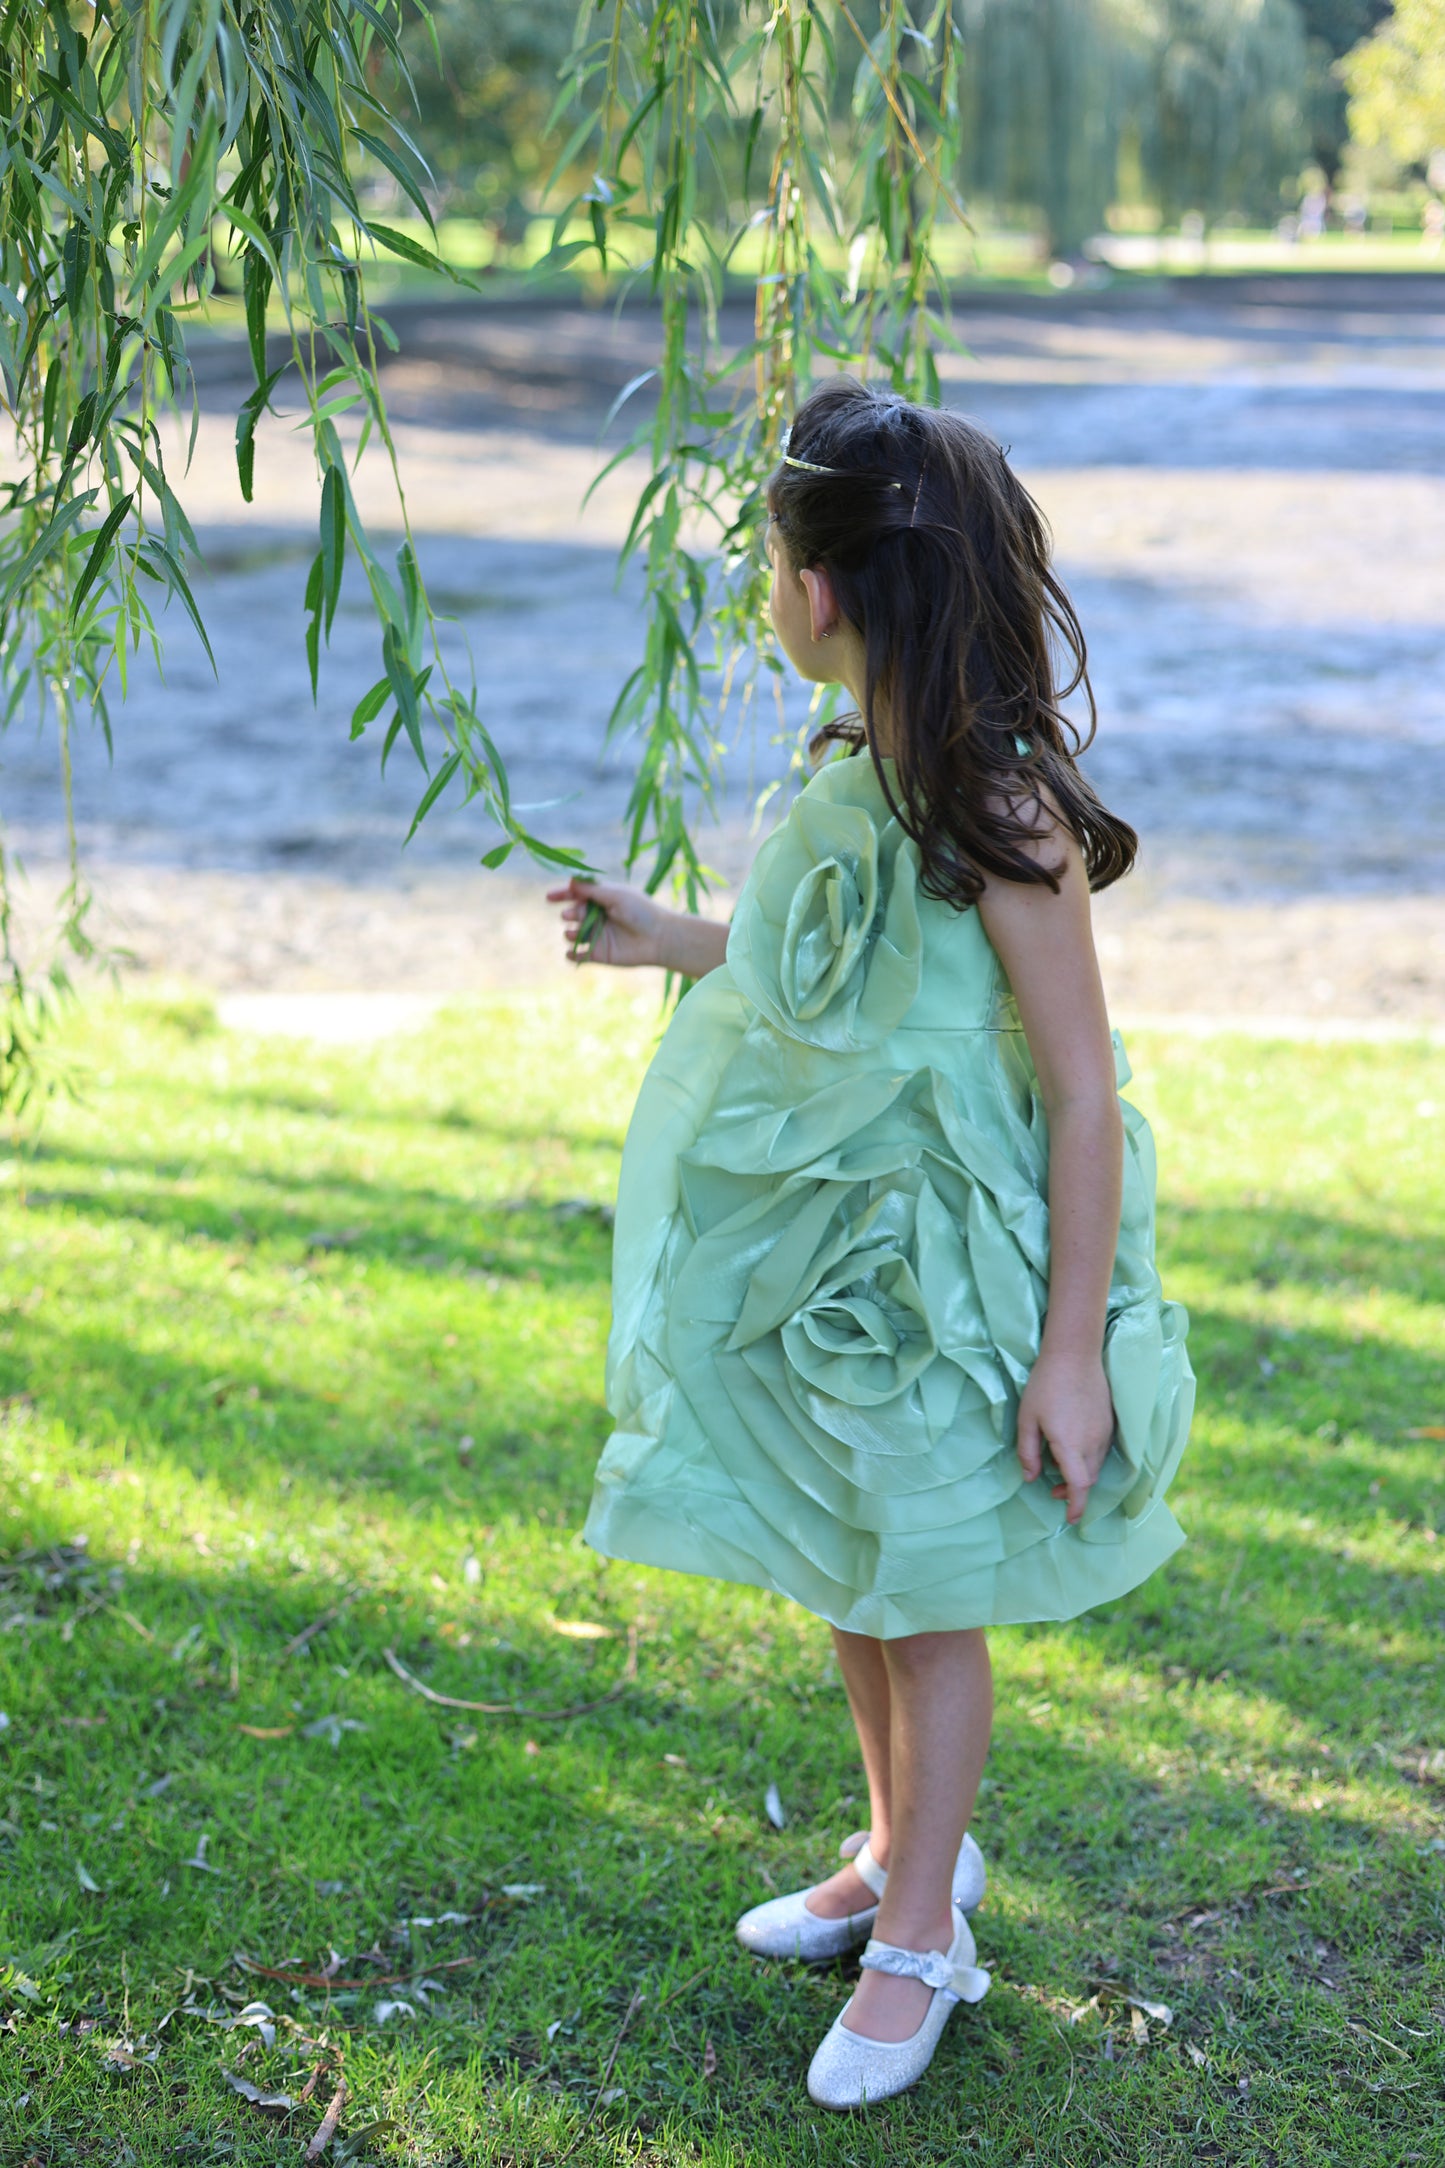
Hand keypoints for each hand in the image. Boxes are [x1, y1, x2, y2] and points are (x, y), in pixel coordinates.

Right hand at [547, 876, 668, 968]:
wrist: (659, 938)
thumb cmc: (641, 912)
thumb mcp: (616, 895)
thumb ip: (592, 889)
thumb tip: (569, 879)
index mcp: (601, 900)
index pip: (576, 895)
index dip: (561, 895)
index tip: (549, 897)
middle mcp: (597, 917)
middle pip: (572, 913)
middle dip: (569, 913)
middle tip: (573, 915)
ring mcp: (596, 936)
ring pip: (571, 934)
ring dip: (569, 933)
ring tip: (574, 933)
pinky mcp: (598, 954)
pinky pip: (576, 955)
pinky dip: (571, 955)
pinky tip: (572, 953)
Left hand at [1015, 1347, 1115, 1525]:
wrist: (1075, 1354)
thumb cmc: (1045, 1385)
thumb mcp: (1027, 1419)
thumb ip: (1027, 1452)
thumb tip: (1030, 1478)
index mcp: (1071, 1445)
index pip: (1079, 1486)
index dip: (1075, 1506)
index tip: (1070, 1519)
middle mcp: (1093, 1444)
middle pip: (1088, 1480)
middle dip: (1073, 1492)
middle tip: (1053, 1490)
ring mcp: (1104, 1433)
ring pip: (1097, 1467)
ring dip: (1081, 1476)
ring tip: (1060, 1470)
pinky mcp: (1110, 1424)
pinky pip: (1102, 1452)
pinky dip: (1089, 1461)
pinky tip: (1074, 1450)